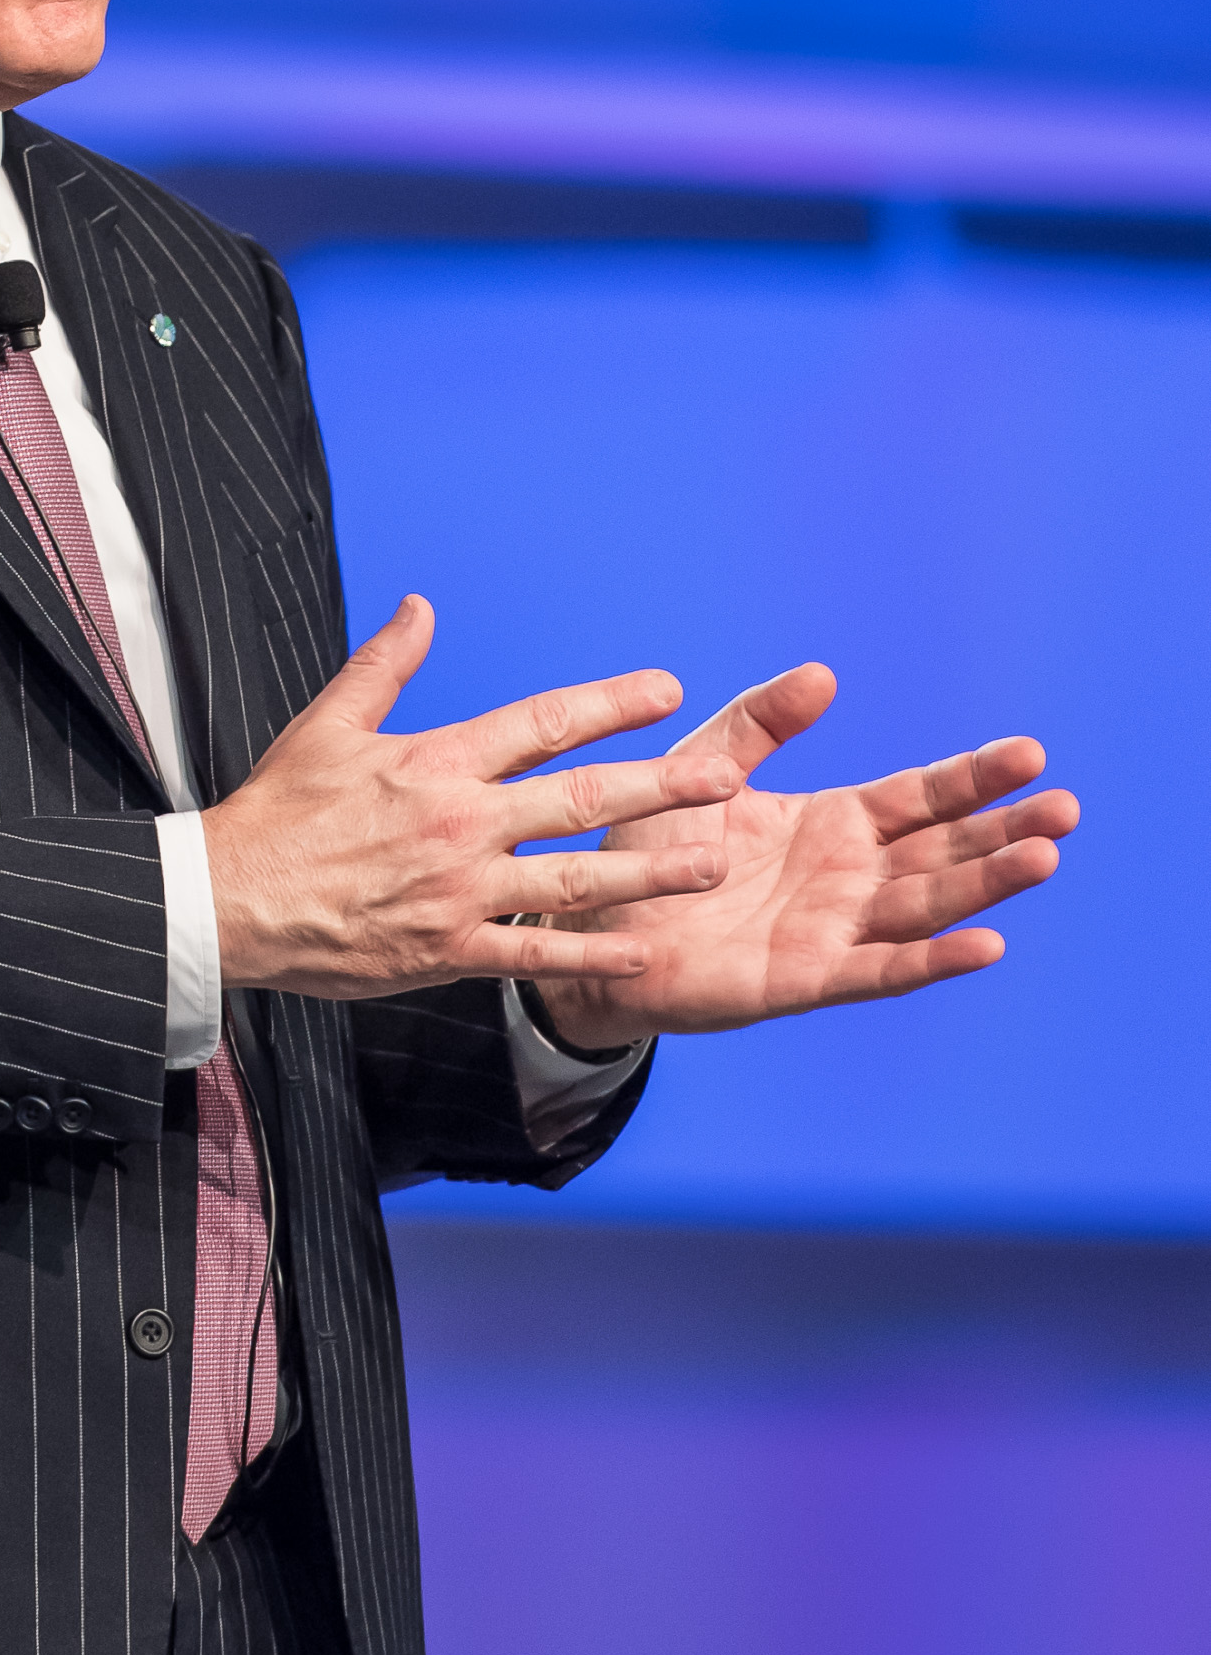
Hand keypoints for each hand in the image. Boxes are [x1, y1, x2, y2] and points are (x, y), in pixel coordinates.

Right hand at [204, 595, 742, 999]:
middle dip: (659, 785)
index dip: (609, 703)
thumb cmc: (276, 811)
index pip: (541, 722)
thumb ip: (383, 665)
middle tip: (723, 779)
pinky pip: (533, 953)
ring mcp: (460, 890)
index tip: (665, 691)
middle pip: (580, 797)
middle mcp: (461, 822)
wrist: (231, 900)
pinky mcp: (448, 949)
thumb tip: (419, 608)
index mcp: (436, 762)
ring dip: (648, 872)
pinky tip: (641, 955)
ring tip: (708, 863)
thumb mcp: (326, 724)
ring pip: (574, 878)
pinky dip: (589, 957)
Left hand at [532, 663, 1077, 1049]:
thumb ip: (759, 723)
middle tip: (1063, 807)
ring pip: (927, 907)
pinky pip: (880, 971)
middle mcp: (849, 879)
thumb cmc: (651, 847)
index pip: (920, 797)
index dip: (973, 777)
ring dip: (985, 886)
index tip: (1029, 751)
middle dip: (1003, 830)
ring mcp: (835, 931)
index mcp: (834, 825)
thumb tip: (822, 675)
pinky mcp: (805, 980)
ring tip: (1042, 858)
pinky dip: (933, 961)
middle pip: (943, 852)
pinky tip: (985, 945)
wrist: (591, 925)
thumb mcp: (706, 767)